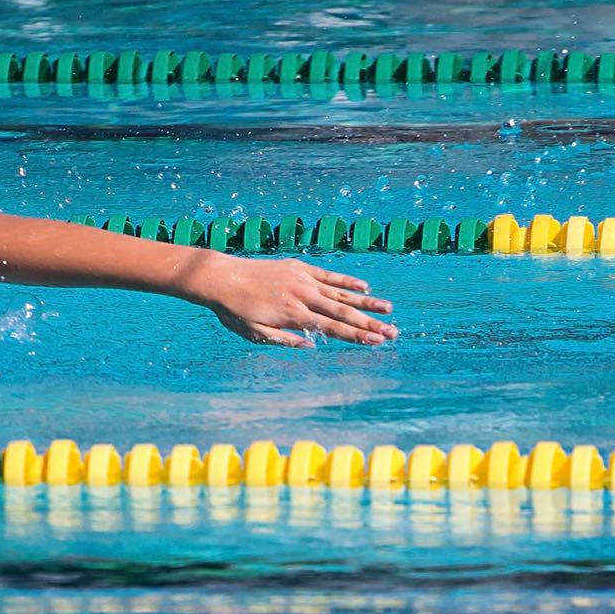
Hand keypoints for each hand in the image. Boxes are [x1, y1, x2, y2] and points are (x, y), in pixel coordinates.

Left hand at [183, 254, 396, 347]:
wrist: (221, 277)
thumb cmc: (235, 310)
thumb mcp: (255, 334)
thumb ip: (286, 341)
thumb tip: (312, 346)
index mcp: (294, 315)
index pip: (333, 329)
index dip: (357, 336)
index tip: (377, 342)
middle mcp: (303, 295)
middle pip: (344, 312)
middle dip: (370, 323)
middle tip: (392, 332)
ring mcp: (303, 279)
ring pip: (341, 293)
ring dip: (366, 302)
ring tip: (388, 309)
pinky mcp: (299, 267)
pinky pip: (328, 275)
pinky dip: (347, 281)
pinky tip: (364, 287)